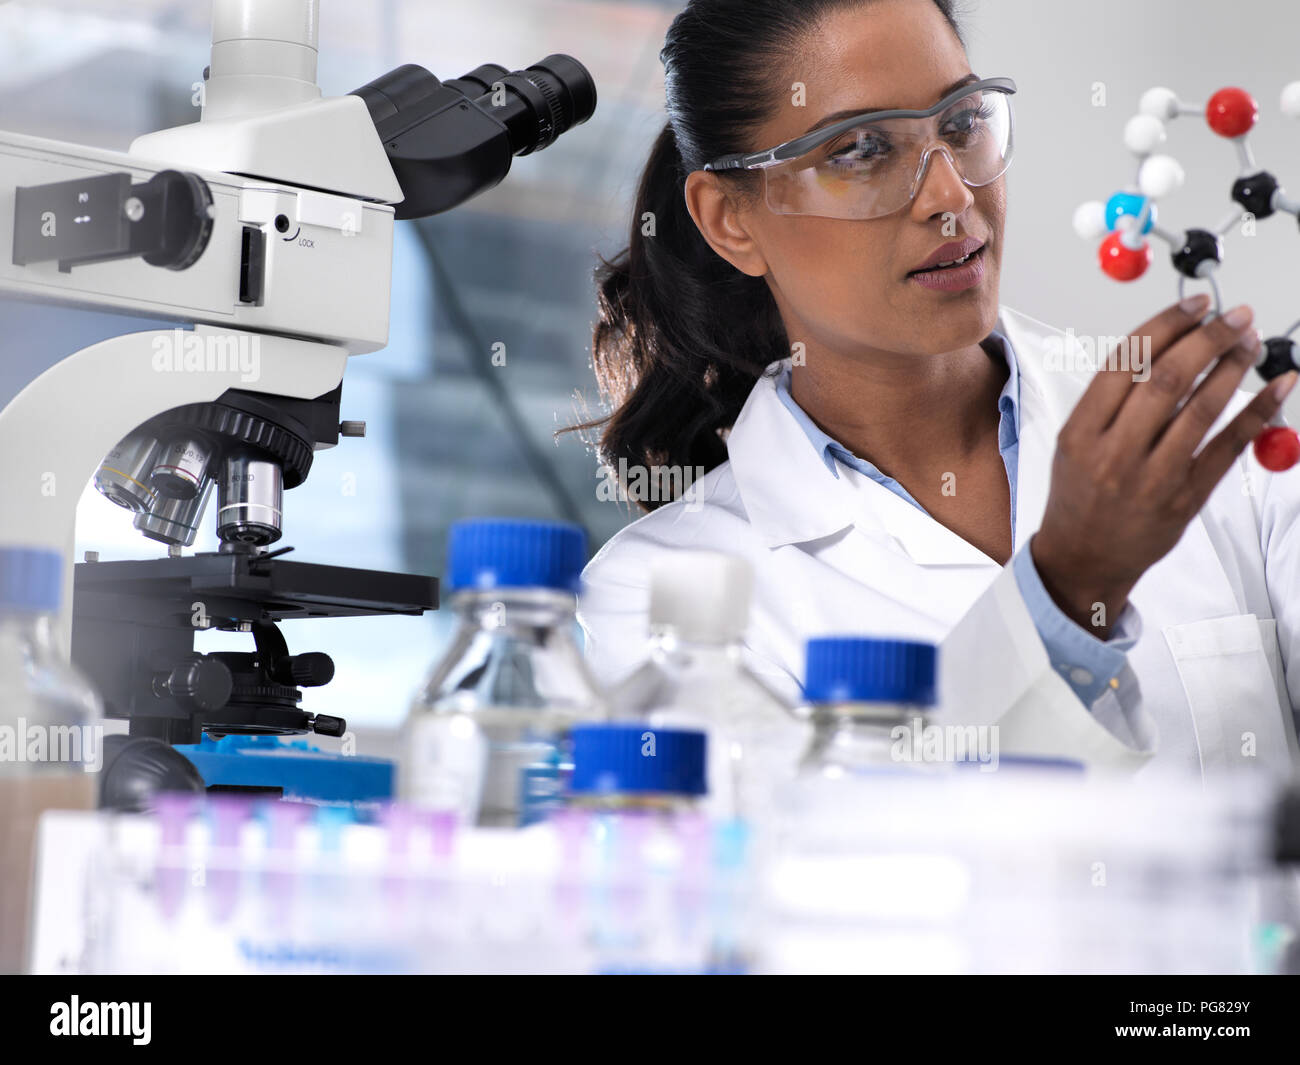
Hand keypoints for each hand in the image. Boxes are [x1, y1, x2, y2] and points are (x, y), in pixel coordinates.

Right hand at [1031, 296, 1297, 637]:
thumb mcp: (1075, 443)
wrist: (1083, 558)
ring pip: (1202, 408)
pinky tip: (1277, 387)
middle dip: (1208, 338)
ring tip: (1249, 343)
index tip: (1195, 304)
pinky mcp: (1185, 498)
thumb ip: (1112, 400)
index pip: (1126, 362)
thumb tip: (1168, 345)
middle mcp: (1114, 453)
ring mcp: (1152, 478)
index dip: (1167, 325)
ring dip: (1233, 367)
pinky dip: (1257, 411)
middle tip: (1234, 316)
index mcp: (1080, 433)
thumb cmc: (1079, 497)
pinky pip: (1229, 446)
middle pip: (1167, 379)